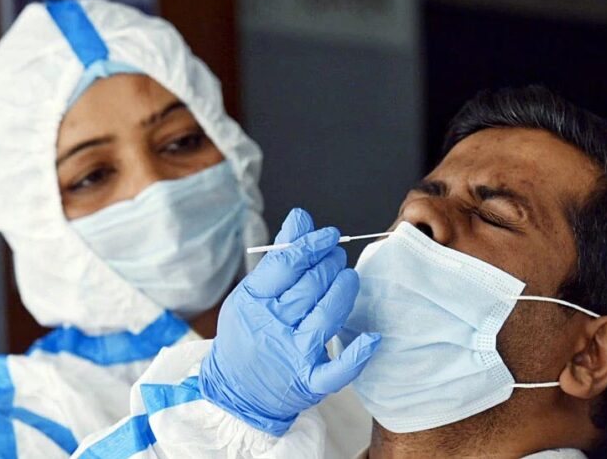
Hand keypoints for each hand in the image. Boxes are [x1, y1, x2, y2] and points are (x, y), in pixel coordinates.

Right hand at [199, 208, 380, 435]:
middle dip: (329, 264)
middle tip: (337, 254)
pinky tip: (371, 338)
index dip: (311, 245)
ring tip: (347, 276)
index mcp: (252, 301)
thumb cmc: (247, 332)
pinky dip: (356, 354)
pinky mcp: (308, 382)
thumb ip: (279, 256)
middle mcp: (271, 326)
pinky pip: (337, 369)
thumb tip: (301, 217)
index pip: (286, 265)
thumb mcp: (252, 292)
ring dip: (344, 290)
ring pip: (327, 316)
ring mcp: (291, 356)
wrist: (235, 389)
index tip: (328, 234)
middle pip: (310, 286)